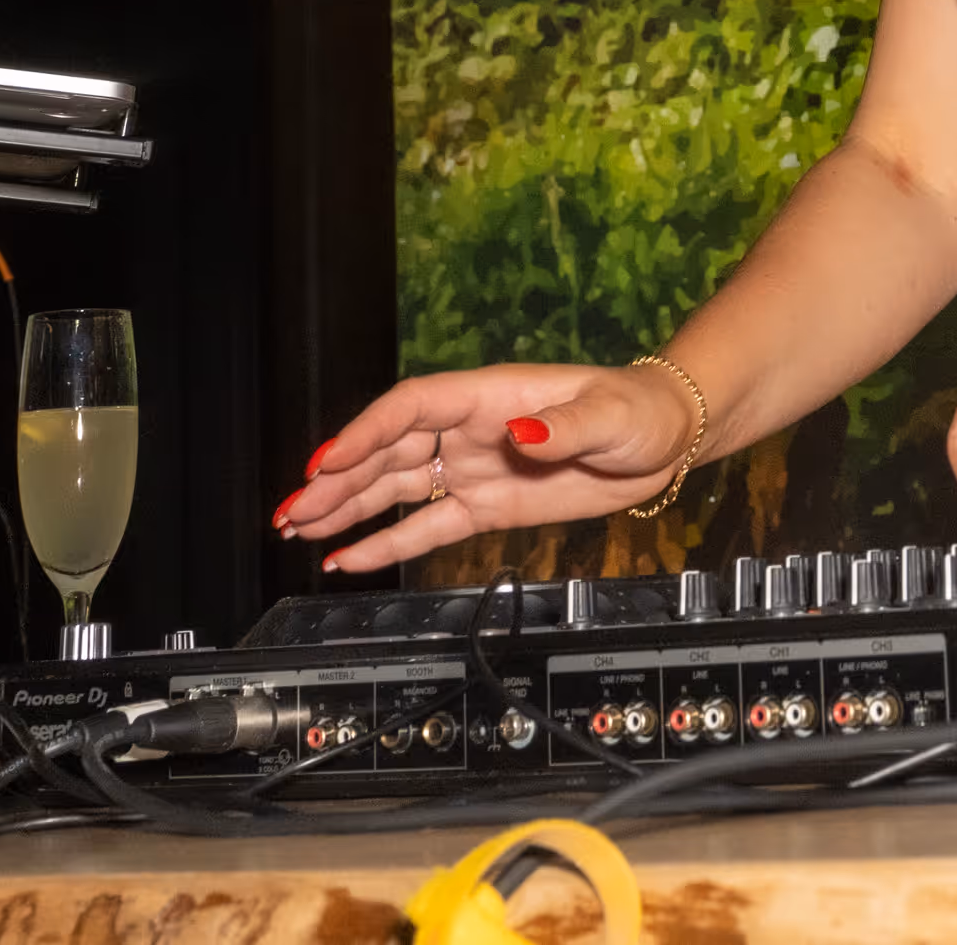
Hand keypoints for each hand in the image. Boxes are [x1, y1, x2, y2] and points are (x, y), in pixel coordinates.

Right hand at [273, 362, 699, 572]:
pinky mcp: (486, 506)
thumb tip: (522, 435)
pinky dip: (386, 543)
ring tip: (296, 528)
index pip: (412, 409)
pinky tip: (346, 558)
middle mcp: (471, 431)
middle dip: (337, 479)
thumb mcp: (610, 416)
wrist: (666, 441)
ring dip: (345, 508)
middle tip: (291, 508)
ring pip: (395, 489)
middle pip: (389, 452)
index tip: (329, 461)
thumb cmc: (639, 411)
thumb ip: (563, 427)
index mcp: (489, 397)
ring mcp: (473, 469)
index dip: (368, 433)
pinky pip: (426, 525)